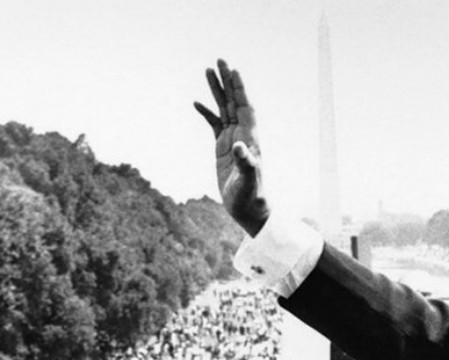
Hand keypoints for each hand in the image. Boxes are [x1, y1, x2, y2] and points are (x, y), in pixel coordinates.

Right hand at [194, 59, 268, 235]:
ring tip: (207, 71)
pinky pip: (214, 124)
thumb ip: (246, 163)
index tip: (233, 70)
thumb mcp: (248, 181)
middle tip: (219, 60)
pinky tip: (196, 103)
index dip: (240, 89)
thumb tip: (239, 147)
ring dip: (216, 91)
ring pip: (224, 109)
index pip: (245, 107)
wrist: (249, 209)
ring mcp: (232, 140)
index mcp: (250, 138)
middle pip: (234, 101)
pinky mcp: (222, 148)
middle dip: (227, 81)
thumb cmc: (251, 197)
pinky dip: (206, 113)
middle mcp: (243, 135)